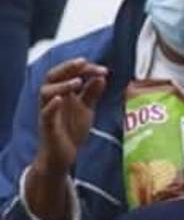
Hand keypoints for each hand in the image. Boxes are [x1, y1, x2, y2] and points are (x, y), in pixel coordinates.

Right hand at [32, 58, 107, 175]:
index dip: (85, 69)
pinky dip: (51, 105)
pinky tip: (59, 99)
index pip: (69, 73)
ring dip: (62, 84)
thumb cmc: (71, 130)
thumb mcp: (86, 109)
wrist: (63, 156)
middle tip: (84, 62)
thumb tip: (102, 77)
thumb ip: (92, 93)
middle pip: (53, 76)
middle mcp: (53, 99)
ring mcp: (48, 112)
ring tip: (78, 81)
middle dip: (68, 67)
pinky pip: (45, 113)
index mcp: (63, 93)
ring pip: (45, 92)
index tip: (103, 70)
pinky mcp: (47, 126)